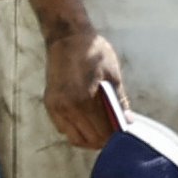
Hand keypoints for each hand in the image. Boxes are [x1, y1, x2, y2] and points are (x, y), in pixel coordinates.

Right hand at [40, 17, 125, 150]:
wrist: (67, 37)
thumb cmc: (92, 52)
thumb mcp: (112, 75)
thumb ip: (119, 101)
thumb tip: (127, 121)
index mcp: (84, 100)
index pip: (102, 132)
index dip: (115, 137)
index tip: (123, 134)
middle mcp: (67, 108)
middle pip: (88, 139)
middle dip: (104, 140)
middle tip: (115, 134)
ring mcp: (56, 107)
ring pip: (74, 138)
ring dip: (89, 139)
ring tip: (102, 131)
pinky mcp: (49, 104)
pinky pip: (63, 128)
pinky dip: (76, 131)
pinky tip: (88, 123)